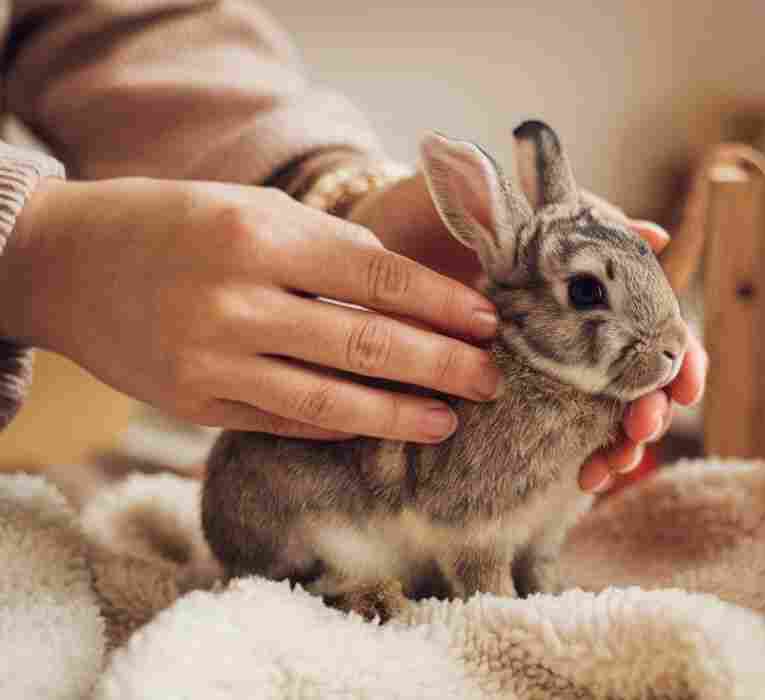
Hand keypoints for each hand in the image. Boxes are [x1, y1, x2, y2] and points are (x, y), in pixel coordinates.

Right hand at [0, 177, 503, 440]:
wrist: (71, 264)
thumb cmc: (182, 225)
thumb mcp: (256, 210)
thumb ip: (333, 250)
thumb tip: (417, 296)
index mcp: (260, 238)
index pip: (379, 277)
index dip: (443, 305)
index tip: (489, 322)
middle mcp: (236, 303)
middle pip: (367, 345)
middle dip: (442, 366)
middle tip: (492, 379)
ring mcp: (212, 361)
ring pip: (331, 399)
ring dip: (401, 414)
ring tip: (450, 419)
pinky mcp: (197, 406)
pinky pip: (287, 421)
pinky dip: (342, 424)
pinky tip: (383, 425)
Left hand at [349, 175, 708, 492]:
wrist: (369, 237)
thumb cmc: (442, 210)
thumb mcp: (516, 208)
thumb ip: (586, 221)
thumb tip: (657, 239)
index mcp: (588, 285)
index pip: (654, 324)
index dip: (679, 355)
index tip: (685, 384)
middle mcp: (574, 327)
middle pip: (639, 377)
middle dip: (651, 408)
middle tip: (642, 428)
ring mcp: (544, 362)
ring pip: (604, 412)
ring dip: (621, 442)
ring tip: (612, 464)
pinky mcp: (505, 393)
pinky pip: (556, 433)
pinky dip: (581, 456)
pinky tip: (584, 476)